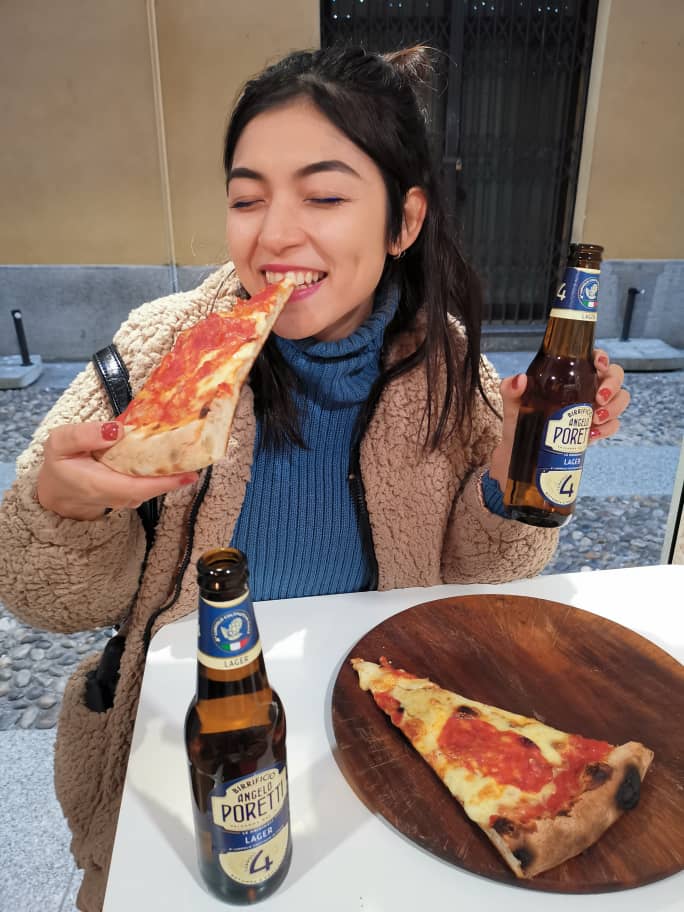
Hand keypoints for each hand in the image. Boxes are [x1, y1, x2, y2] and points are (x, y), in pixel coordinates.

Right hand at [36, 421, 198, 520]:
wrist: (57, 493)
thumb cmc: (60, 465)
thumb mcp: (59, 444)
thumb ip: (83, 436)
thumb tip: (115, 430)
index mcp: (100, 484)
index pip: (138, 487)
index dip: (164, 482)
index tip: (189, 472)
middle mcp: (118, 495)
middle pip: (153, 487)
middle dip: (178, 474)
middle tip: (202, 453)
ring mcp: (127, 498)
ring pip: (154, 486)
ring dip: (174, 471)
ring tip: (195, 450)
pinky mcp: (132, 494)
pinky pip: (151, 483)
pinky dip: (165, 471)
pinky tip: (178, 454)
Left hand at [488, 349, 629, 488]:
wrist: (521, 449)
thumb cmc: (520, 419)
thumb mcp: (513, 403)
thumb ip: (511, 389)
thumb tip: (520, 379)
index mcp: (570, 374)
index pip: (594, 358)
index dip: (602, 358)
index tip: (598, 365)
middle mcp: (587, 387)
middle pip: (615, 376)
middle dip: (612, 385)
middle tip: (599, 398)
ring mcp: (594, 407)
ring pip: (620, 399)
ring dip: (614, 407)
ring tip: (595, 419)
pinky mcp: (596, 428)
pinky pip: (613, 424)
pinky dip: (607, 428)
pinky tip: (591, 434)